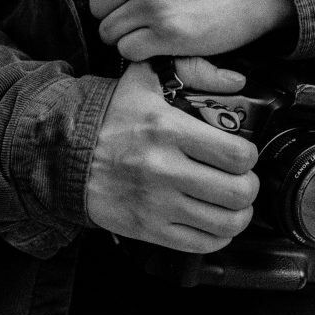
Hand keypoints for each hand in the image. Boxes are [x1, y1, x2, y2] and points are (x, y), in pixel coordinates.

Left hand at [62, 0, 294, 61]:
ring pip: (109, 31)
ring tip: (152, 24)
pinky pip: (127, 51)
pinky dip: (140, 50)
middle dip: (115, 11)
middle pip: (97, 5)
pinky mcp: (168, 35)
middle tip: (145, 8)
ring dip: (126, 34)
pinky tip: (160, 38)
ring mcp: (155, 4)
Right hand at [85, 59, 259, 252]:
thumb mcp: (147, 78)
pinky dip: (218, 237)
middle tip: (242, 179)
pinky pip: (200, 244)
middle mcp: (164, 169)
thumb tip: (236, 81)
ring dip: (239, 214)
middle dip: (249, 187)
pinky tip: (215, 222)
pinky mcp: (147, 228)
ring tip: (234, 203)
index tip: (242, 154)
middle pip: (237, 192)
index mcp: (168, 129)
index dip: (249, 156)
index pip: (236, 155)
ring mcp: (155, 203)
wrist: (65, 152)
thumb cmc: (110, 115)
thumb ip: (195, 70)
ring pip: (225, 223)